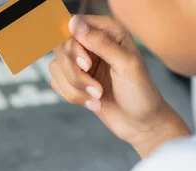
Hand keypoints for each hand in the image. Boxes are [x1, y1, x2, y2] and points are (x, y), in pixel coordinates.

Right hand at [49, 15, 190, 156]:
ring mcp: (82, 62)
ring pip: (55, 66)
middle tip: (96, 89)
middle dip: (75, 73)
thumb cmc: (140, 93)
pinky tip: (92, 103)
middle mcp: (92, 43)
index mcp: (109, 32)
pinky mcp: (74, 79)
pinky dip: (71, 95)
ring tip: (97, 97)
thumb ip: (101, 43)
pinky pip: (55, 82)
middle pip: (61, 47)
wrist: (140, 123)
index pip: (74, 25)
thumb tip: (74, 23)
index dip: (74, 45)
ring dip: (74, 88)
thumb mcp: (126, 65)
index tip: (86, 64)